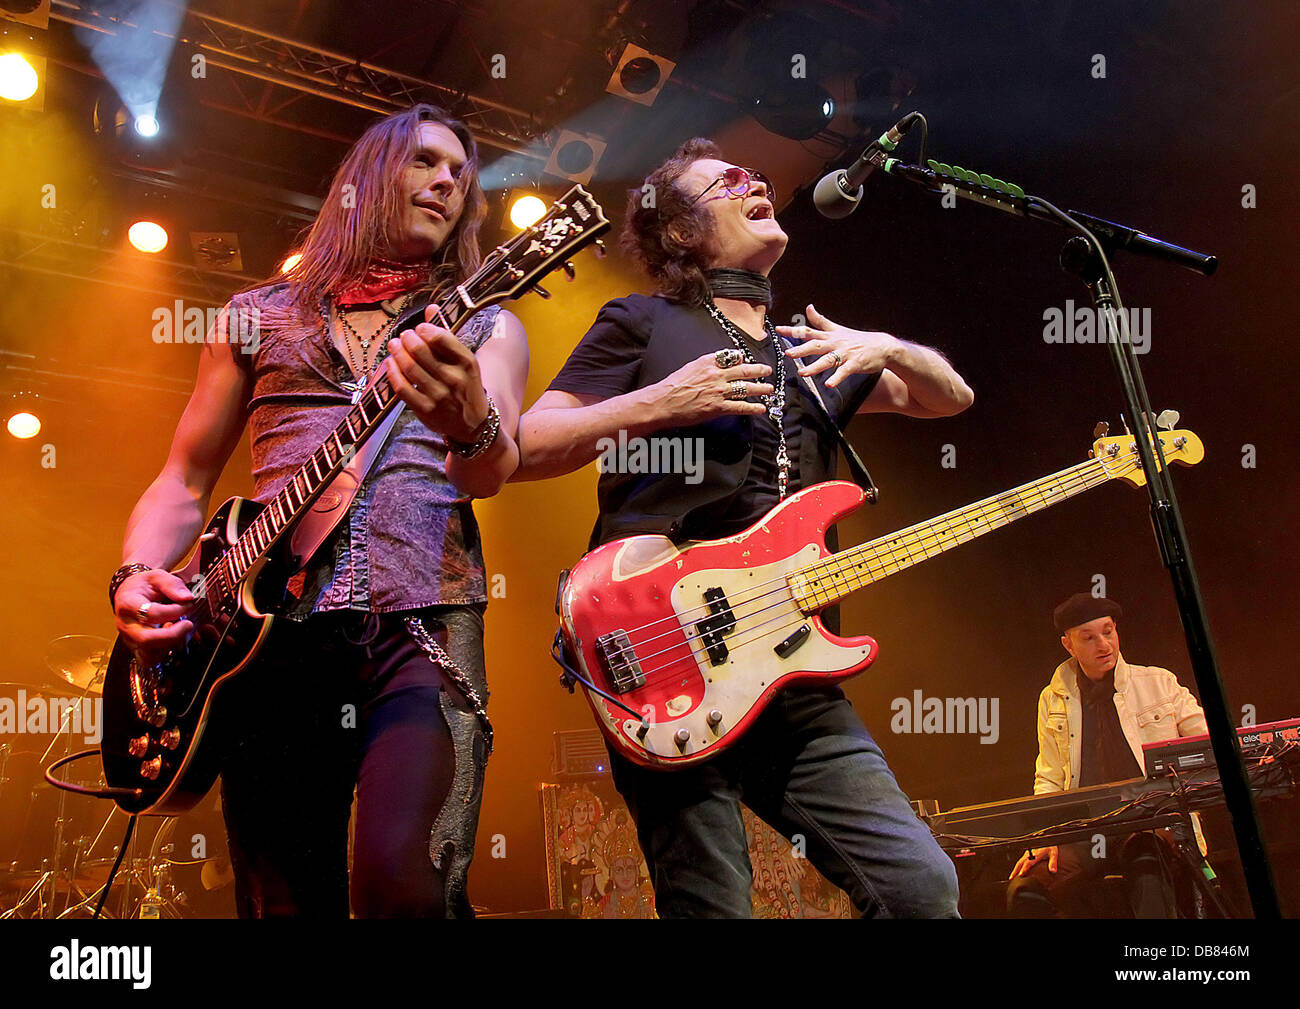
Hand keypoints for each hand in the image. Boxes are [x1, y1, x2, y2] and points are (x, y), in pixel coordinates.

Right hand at [113, 569, 194, 666]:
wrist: (130, 592)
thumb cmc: (144, 585)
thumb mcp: (157, 576)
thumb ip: (172, 584)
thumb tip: (187, 598)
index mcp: (128, 604)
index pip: (152, 614)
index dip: (174, 611)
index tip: (188, 605)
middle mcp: (126, 625)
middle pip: (146, 640)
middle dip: (173, 635)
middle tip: (188, 624)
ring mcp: (129, 639)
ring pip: (148, 654)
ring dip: (169, 645)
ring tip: (177, 630)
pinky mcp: (136, 648)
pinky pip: (149, 659)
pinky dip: (164, 653)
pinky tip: (171, 640)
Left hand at [385, 304, 489, 442]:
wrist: (473, 424)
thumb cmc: (466, 386)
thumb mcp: (464, 360)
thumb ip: (446, 335)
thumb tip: (431, 308)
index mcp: (467, 363)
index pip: (441, 338)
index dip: (425, 328)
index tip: (420, 328)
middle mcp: (454, 379)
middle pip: (421, 351)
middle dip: (408, 339)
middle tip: (404, 336)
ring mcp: (439, 396)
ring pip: (410, 368)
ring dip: (397, 352)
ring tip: (394, 345)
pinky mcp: (426, 410)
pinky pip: (402, 388)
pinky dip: (392, 373)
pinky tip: (390, 363)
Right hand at [649, 351, 772, 426]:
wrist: (662, 402)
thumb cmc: (672, 386)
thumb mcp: (689, 368)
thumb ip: (706, 365)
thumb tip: (719, 364)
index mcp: (708, 362)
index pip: (731, 356)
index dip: (741, 358)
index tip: (747, 360)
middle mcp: (716, 374)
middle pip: (743, 370)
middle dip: (758, 370)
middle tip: (767, 370)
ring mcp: (718, 391)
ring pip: (745, 388)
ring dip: (760, 388)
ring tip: (769, 389)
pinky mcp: (718, 407)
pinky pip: (740, 407)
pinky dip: (752, 408)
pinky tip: (761, 408)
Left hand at [775, 303, 899, 387]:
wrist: (882, 346)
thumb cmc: (857, 339)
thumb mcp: (838, 328)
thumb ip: (821, 320)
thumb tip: (808, 307)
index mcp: (829, 336)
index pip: (808, 331)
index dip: (793, 330)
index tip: (777, 329)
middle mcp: (835, 343)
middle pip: (816, 345)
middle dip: (801, 349)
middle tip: (788, 353)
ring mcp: (845, 354)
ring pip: (828, 360)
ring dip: (815, 366)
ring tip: (803, 373)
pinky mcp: (855, 364)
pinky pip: (844, 372)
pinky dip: (837, 378)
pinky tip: (829, 385)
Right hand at [1009, 845, 1057, 878]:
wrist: (1047, 840)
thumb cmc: (1050, 846)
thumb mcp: (1053, 854)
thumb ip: (1053, 863)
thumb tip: (1053, 871)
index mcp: (1036, 854)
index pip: (1028, 862)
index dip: (1024, 869)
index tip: (1021, 875)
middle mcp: (1030, 854)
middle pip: (1020, 862)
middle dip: (1015, 870)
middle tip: (1011, 878)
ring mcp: (1027, 853)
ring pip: (1019, 862)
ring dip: (1015, 869)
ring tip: (1012, 876)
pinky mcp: (1027, 854)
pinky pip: (1021, 860)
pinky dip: (1018, 866)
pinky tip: (1017, 871)